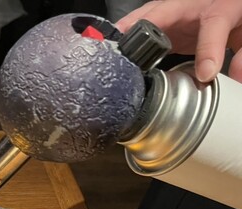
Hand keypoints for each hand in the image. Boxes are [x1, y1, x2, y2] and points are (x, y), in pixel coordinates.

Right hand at [116, 0, 241, 82]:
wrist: (230, 8)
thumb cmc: (237, 17)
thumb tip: (238, 77)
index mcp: (221, 7)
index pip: (214, 24)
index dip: (208, 50)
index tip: (204, 74)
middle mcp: (191, 5)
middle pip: (160, 11)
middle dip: (139, 28)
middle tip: (124, 49)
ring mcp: (172, 11)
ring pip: (144, 16)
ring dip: (123, 31)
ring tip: (105, 48)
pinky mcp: (161, 20)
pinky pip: (139, 26)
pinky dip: (123, 36)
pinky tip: (110, 48)